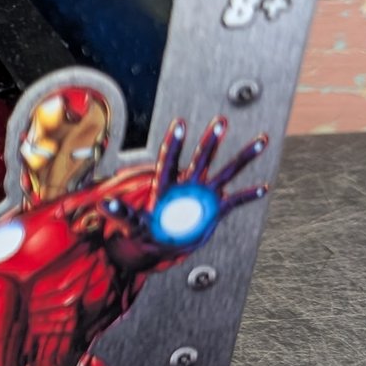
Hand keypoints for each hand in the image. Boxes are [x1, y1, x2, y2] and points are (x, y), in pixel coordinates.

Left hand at [102, 117, 268, 250]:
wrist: (160, 244)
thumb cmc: (144, 231)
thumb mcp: (131, 224)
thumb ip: (120, 213)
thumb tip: (102, 205)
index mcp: (166, 186)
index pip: (168, 160)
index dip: (173, 143)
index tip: (178, 123)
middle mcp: (187, 184)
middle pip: (200, 159)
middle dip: (211, 141)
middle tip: (221, 121)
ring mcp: (203, 194)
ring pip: (226, 171)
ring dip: (243, 157)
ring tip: (261, 140)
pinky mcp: (215, 209)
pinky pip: (235, 200)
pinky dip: (248, 195)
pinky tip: (263, 188)